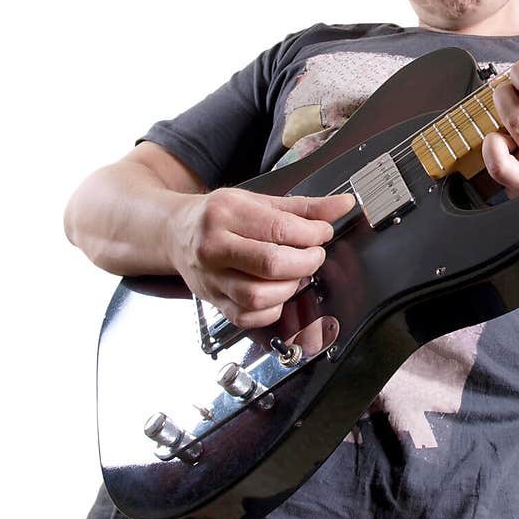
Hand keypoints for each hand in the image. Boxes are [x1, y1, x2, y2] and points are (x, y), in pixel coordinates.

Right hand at [168, 188, 355, 326]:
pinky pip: (249, 317)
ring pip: (259, 296)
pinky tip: (277, 293)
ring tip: (294, 274)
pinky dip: (272, 309)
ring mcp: (210, 278)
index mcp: (225, 214)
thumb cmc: (219, 216)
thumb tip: (343, 205)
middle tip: (313, 256)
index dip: (312, 235)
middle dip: (305, 262)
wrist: (175, 232)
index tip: (323, 233)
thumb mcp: (259, 201)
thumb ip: (304, 207)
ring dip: (289, 288)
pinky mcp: (213, 301)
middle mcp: (213, 246)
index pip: (280, 229)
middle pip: (271, 264)